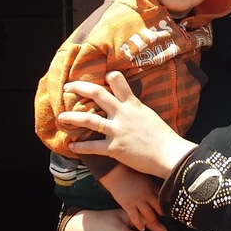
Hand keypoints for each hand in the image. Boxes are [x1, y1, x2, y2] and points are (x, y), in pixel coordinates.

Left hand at [59, 72, 196, 178]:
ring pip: (89, 120)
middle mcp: (123, 113)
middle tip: (67, 87)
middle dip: (79, 88)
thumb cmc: (163, 137)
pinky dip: (80, 146)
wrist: (169, 155)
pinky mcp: (115, 148)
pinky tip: (71, 145)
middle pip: (97, 94)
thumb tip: (128, 105)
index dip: (108, 77)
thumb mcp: (149, 115)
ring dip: (72, 118)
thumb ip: (135, 109)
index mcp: (133, 104)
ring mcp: (118, 130)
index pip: (118, 81)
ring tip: (61, 117)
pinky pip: (93, 146)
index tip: (100, 76)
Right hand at [99, 163, 166, 230]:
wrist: (116, 172)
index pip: (163, 199)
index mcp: (152, 187)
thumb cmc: (130, 172)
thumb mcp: (145, 177)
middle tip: (166, 223)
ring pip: (149, 215)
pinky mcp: (128, 205)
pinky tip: (142, 229)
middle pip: (159, 209)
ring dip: (153, 222)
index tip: (170, 211)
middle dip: (162, 216)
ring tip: (156, 226)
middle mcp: (147, 195)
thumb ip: (152, 186)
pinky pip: (135, 217)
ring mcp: (138, 201)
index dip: (167, 206)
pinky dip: (139, 224)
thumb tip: (161, 191)